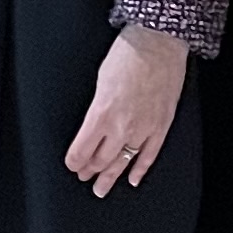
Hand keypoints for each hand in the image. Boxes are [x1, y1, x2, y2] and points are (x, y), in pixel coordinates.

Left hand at [66, 26, 190, 196]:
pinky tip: (132, 179)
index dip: (74, 162)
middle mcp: (121, 126)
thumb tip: (95, 126)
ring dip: (110, 177)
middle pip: (101, 160)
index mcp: (101, 113)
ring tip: (101, 188)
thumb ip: (97, 109)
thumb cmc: (126, 55)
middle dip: (90, 170)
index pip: (82, 150)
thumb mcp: (100, 81)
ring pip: (123, 162)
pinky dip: (140, 170)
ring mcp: (143, 128)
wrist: (158, 44)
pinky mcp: (161, 126)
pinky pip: (149, 155)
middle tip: (84, 176)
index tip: (72, 165)